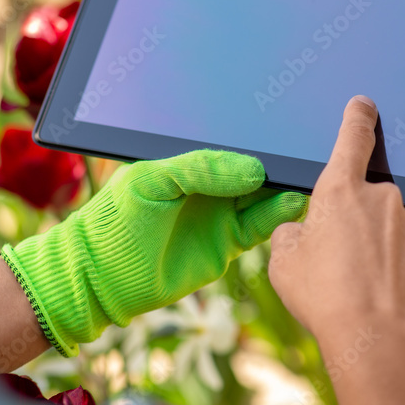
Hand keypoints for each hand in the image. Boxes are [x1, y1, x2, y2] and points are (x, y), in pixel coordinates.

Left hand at [2, 150, 307, 355]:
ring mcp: (219, 212)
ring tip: (304, 175)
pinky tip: (291, 201)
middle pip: (251, 165)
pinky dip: (277, 214)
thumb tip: (253, 169)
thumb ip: (199, 168)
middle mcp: (207, 183)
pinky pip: (259, 225)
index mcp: (187, 159)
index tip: (279, 126)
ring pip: (261, 194)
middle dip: (275, 158)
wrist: (100, 278)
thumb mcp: (152, 179)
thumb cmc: (115, 220)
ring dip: (282, 185)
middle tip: (301, 149)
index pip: (227, 142)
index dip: (252, 136)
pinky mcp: (228, 242)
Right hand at [269, 95, 404, 337]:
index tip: (363, 104)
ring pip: (389, 226)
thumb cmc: (323, 297)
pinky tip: (383, 292)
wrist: (377, 339)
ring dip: (377, 245)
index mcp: (341, 189)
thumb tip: (302, 230)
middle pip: (366, 196)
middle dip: (354, 220)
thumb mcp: (283, 261)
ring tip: (360, 284)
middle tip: (339, 258)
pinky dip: (397, 266)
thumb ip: (290, 232)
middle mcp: (383, 197)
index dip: (357, 116)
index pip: (352, 137)